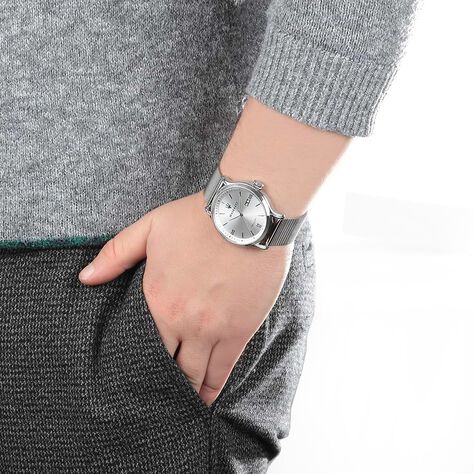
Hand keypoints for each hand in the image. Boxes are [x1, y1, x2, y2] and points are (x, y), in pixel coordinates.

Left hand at [78, 190, 293, 405]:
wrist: (246, 215)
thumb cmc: (197, 219)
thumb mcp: (149, 228)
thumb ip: (115, 255)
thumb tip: (85, 278)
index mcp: (157, 300)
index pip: (141, 347)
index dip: (136, 366)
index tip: (133, 378)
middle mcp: (183, 322)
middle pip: (168, 366)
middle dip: (160, 384)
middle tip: (154, 398)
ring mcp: (213, 329)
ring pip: (196, 374)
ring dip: (186, 392)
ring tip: (180, 403)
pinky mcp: (240, 330)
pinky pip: (225, 370)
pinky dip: (214, 388)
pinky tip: (207, 399)